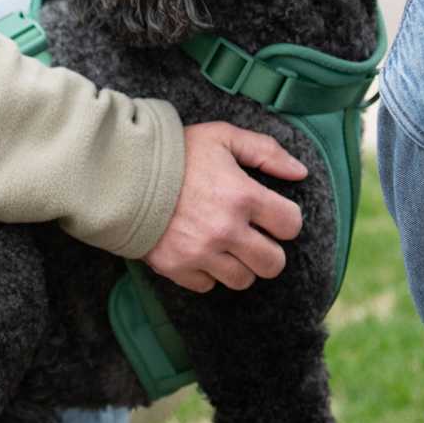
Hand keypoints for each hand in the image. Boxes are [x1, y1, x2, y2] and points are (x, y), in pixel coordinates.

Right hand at [147, 123, 308, 293]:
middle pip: (273, 263)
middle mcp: (226, 230)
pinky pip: (207, 285)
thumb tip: (300, 173)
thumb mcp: (223, 137)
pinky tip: (200, 251)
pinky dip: (207, 273)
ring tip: (227, 246)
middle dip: (269, 250)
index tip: (273, 215)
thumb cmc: (177, 153)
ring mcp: (201, 253)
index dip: (285, 219)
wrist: (123, 173)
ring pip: (242, 280)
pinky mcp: (177, 268)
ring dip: (240, 265)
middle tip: (254, 237)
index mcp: (243, 196)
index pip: (291, 225)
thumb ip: (266, 152)